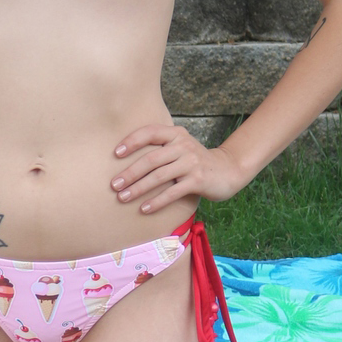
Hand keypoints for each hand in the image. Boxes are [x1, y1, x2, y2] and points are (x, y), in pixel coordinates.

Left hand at [110, 124, 242, 213]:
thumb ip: (161, 147)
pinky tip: (144, 209)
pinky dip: (156, 201)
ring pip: (159, 176)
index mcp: (176, 133)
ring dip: (138, 188)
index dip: (132, 141)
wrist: (228, 170)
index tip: (116, 153)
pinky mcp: (197, 180)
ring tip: (123, 197)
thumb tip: (128, 157)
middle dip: (130, 172)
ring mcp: (191, 162)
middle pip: (151, 159)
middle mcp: (183, 145)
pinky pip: (172, 192)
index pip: (150, 132)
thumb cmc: (195, 160)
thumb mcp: (180, 146)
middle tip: (114, 184)